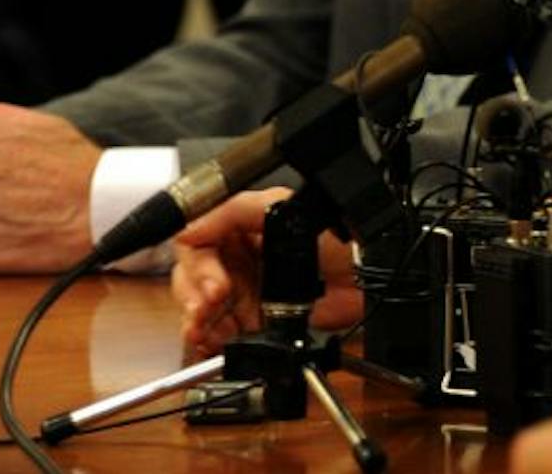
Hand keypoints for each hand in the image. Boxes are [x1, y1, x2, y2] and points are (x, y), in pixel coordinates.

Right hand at [171, 189, 361, 355]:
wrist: (364, 277)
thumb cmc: (333, 238)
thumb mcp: (280, 209)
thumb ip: (232, 211)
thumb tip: (187, 229)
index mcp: (240, 230)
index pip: (196, 249)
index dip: (197, 270)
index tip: (212, 287)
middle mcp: (238, 261)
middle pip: (192, 281)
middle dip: (194, 299)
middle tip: (208, 309)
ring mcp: (246, 292)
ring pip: (202, 310)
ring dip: (201, 322)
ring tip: (212, 330)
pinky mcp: (256, 320)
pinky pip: (221, 332)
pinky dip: (212, 340)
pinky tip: (215, 343)